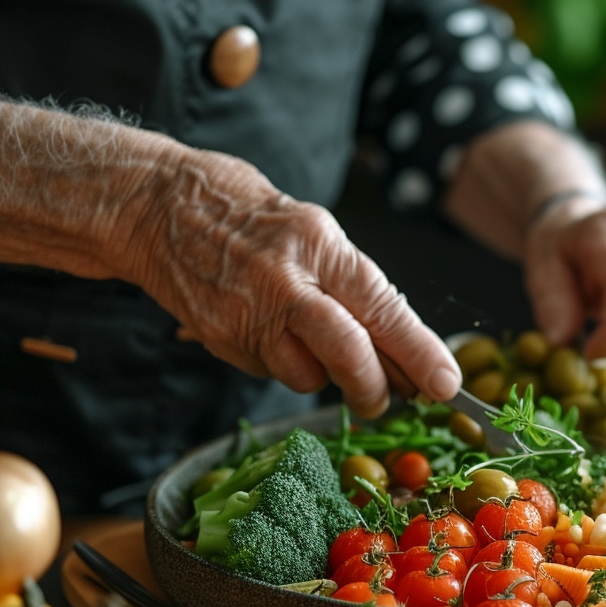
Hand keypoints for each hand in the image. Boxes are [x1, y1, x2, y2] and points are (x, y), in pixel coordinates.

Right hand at [130, 150, 460, 416]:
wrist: (158, 206)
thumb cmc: (248, 216)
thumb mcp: (314, 231)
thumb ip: (354, 287)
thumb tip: (402, 346)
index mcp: (321, 245)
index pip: (383, 308)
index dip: (419, 353)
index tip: (447, 384)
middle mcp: (286, 280)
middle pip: (348, 353)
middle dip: (376, 387)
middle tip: (388, 400)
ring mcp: (248, 313)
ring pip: (306, 376)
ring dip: (324, 378)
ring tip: (314, 347)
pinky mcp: (220, 338)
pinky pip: (269, 371)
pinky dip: (283, 365)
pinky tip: (271, 335)